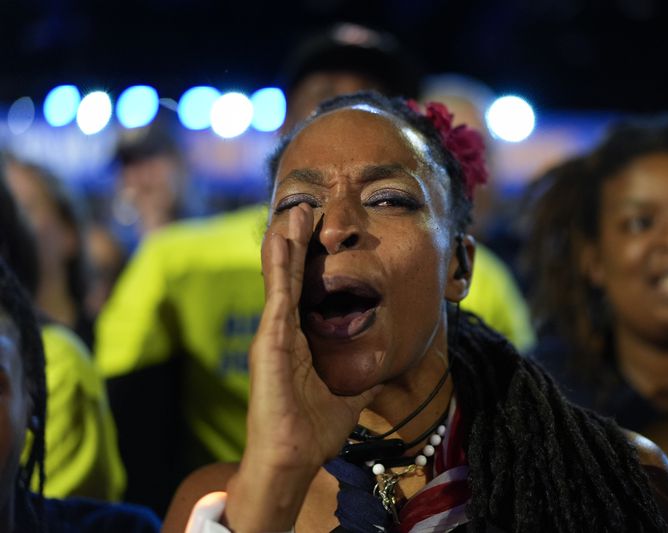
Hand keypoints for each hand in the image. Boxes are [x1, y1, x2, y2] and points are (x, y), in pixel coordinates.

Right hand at [225, 204, 381, 530]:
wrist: (292, 459)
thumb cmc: (316, 428)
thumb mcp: (351, 388)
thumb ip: (364, 367)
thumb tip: (385, 356)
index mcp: (301, 339)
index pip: (307, 289)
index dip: (313, 260)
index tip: (325, 231)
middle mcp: (283, 329)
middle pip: (292, 274)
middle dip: (299, 240)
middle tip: (308, 206)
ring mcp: (273, 331)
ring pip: (280, 274)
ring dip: (287, 240)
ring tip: (295, 208)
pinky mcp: (269, 339)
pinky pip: (277, 290)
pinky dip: (279, 260)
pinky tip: (283, 234)